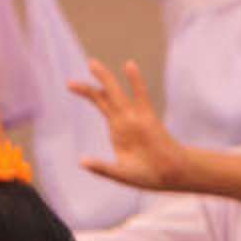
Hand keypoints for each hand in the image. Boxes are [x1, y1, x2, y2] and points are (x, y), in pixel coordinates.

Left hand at [71, 59, 190, 191]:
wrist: (170, 176)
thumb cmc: (146, 175)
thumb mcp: (120, 174)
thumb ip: (102, 168)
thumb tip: (82, 161)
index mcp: (117, 129)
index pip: (101, 103)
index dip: (87, 92)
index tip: (70, 84)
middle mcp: (124, 120)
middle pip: (105, 96)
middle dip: (91, 84)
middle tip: (81, 68)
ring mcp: (135, 118)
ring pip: (117, 94)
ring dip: (105, 79)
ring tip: (92, 64)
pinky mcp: (148, 118)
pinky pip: (141, 96)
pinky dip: (135, 81)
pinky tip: (129, 65)